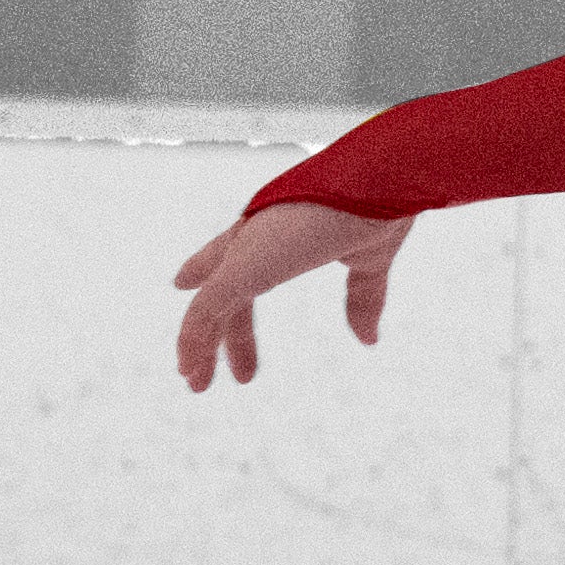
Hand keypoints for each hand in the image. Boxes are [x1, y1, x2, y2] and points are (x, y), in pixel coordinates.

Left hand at [173, 196, 407, 392]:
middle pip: (224, 292)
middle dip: (219, 333)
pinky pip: (206, 308)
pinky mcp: (245, 263)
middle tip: (219, 373)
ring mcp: (248, 249)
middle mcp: (257, 235)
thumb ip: (362, 299)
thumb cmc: (379, 205)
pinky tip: (190, 365)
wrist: (383, 182)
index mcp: (281, 232)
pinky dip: (194, 338)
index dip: (206, 269)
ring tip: (195, 382)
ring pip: (207, 304)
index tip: (182, 283)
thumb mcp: (368, 262)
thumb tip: (367, 339)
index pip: (233, 255)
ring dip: (198, 346)